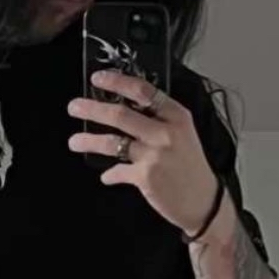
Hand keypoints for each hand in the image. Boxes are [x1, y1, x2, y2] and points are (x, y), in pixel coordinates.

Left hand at [68, 69, 218, 234]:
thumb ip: (159, 119)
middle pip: (121, 115)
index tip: (99, 78)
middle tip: (74, 107)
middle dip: (93, 109)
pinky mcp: (146, 177)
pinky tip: (107, 175)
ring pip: (113, 143)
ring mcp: (155, 155)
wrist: (204, 201)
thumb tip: (124, 110)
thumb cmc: (191, 166)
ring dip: (89, 141)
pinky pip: (118, 171)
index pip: (143, 91)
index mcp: (177, 116)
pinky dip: (110, 174)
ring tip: (74, 141)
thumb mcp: (183, 134)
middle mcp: (166, 132)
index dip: (117, 82)